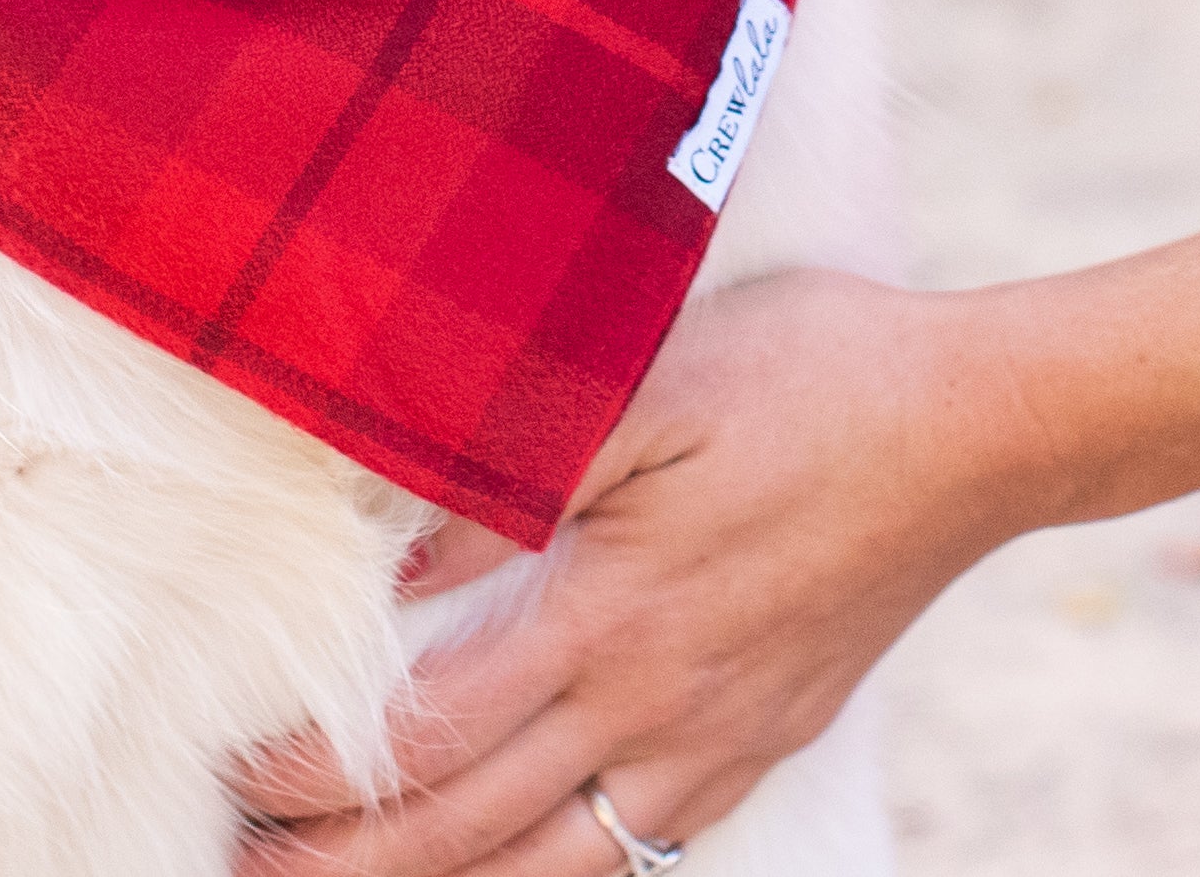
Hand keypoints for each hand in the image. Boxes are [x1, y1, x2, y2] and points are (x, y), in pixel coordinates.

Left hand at [230, 267, 987, 872]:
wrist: (971, 427)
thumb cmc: (801, 373)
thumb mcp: (641, 383)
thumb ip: (507, 472)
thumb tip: (388, 565)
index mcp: (609, 620)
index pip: (427, 739)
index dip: (317, 774)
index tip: (229, 773)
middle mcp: (654, 711)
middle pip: (468, 834)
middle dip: (340, 865)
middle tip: (235, 866)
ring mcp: (711, 743)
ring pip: (551, 873)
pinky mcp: (757, 744)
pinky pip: (636, 852)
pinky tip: (507, 874)